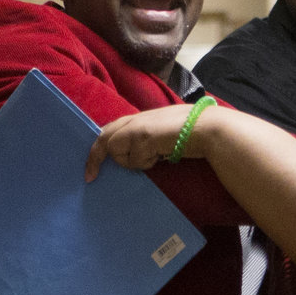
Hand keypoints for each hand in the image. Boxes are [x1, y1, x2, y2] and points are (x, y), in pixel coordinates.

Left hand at [87, 105, 202, 178]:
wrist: (206, 128)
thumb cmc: (192, 131)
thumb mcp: (164, 131)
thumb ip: (148, 138)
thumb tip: (140, 153)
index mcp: (139, 117)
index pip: (112, 129)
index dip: (100, 145)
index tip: (93, 164)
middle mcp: (134, 119)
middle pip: (103, 137)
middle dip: (94, 158)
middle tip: (89, 177)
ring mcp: (136, 127)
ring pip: (116, 151)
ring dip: (132, 161)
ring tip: (156, 157)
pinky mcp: (141, 136)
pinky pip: (133, 159)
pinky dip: (145, 162)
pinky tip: (161, 155)